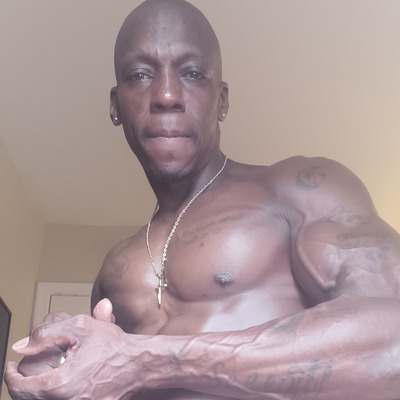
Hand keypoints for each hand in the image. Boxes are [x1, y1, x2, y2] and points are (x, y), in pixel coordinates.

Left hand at [5, 299, 132, 398]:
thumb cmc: (114, 346)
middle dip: (24, 383)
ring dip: (39, 389)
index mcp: (60, 386)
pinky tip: (61, 380)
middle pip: (29, 399)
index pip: (20, 388)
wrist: (139, 363)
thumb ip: (46, 333)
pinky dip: (55, 394)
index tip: (9, 367)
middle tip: (22, 371)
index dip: (10, 376)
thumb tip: (22, 345)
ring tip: (41, 375)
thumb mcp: (80, 326)